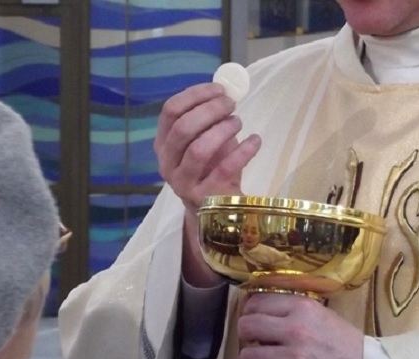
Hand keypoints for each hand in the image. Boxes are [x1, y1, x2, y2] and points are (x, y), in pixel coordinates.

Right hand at [154, 82, 260, 213]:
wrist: (216, 210)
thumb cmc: (211, 167)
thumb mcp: (205, 141)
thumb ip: (209, 119)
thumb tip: (228, 90)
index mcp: (163, 144)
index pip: (170, 111)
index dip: (195, 95)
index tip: (219, 89)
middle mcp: (167, 163)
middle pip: (183, 128)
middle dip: (210, 110)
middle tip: (231, 104)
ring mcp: (183, 183)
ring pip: (198, 150)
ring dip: (222, 130)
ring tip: (238, 122)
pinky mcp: (205, 197)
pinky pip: (224, 169)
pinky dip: (243, 151)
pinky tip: (255, 141)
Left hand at [226, 293, 364, 358]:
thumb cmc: (350, 348)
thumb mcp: (326, 317)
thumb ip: (298, 311)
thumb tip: (266, 311)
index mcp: (303, 307)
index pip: (259, 302)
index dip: (249, 312)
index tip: (250, 319)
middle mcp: (294, 328)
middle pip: (248, 325)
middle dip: (245, 334)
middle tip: (252, 341)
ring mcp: (292, 356)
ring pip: (248, 354)